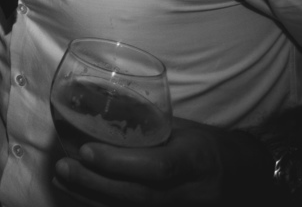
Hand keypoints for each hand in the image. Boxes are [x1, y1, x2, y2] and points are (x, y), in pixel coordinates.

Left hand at [53, 117, 259, 205]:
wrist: (239, 176)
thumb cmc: (203, 145)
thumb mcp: (182, 129)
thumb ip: (146, 125)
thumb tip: (93, 106)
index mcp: (197, 160)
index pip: (159, 167)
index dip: (120, 163)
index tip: (86, 151)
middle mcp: (193, 193)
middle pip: (141, 196)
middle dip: (96, 184)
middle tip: (63, 168)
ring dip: (91, 198)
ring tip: (61, 180)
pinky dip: (102, 206)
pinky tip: (78, 195)